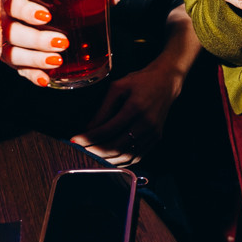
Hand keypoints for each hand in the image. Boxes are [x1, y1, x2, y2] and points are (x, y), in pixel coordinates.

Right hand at [2, 0, 68, 86]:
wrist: (24, 14)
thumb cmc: (41, 0)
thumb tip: (112, 0)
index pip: (13, 4)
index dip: (27, 11)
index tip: (46, 16)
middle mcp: (4, 21)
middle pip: (12, 32)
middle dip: (37, 39)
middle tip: (62, 42)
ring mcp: (5, 43)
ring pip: (13, 53)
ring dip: (35, 59)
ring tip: (57, 60)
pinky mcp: (11, 61)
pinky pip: (19, 70)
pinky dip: (32, 75)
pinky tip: (45, 80)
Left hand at [70, 57, 187, 165]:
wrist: (166, 82)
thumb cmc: (141, 81)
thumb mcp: (118, 87)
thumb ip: (103, 109)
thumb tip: (88, 129)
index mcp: (135, 108)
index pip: (107, 130)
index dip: (88, 138)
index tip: (75, 140)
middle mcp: (146, 123)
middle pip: (116, 147)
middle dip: (94, 151)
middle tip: (81, 149)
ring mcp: (152, 133)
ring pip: (126, 156)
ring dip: (106, 159)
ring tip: (92, 154)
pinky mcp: (155, 138)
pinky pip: (136, 157)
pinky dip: (120, 161)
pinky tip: (108, 157)